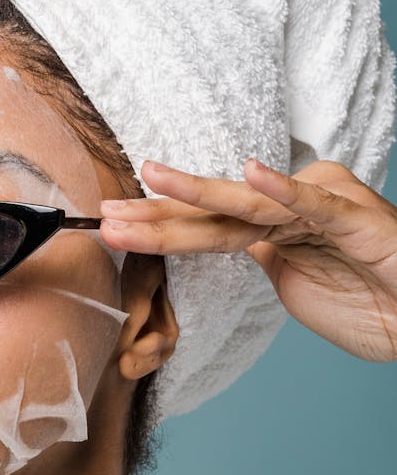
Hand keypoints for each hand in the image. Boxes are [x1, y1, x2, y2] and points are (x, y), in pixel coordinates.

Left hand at [100, 158, 396, 361]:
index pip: (208, 227)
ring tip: (151, 180)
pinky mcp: (354, 218)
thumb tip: (232, 242)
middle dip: (159, 214)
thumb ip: (262, 256)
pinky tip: (250, 172)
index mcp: (279, 224)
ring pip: (249, 204)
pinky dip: (282, 190)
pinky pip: (312, 204)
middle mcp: (295, 207)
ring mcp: (323, 208)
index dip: (161, 227)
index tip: (112, 225)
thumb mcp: (294, 282)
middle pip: (216, 212)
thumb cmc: (369, 302)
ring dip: (197, 197)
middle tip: (106, 212)